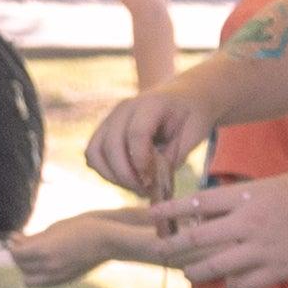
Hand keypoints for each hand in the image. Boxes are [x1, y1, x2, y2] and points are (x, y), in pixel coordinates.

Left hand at [6, 210, 140, 284]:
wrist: (107, 240)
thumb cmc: (81, 228)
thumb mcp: (53, 229)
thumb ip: (33, 238)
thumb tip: (14, 239)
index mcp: (44, 250)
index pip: (17, 254)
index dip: (13, 246)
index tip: (14, 238)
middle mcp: (49, 266)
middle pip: (22, 267)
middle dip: (19, 257)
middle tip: (23, 245)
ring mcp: (57, 276)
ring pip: (29, 280)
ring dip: (27, 270)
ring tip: (32, 256)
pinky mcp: (64, 281)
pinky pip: (42, 284)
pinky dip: (37, 276)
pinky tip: (43, 264)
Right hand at [89, 87, 209, 197]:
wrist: (184, 96)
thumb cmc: (192, 115)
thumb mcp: (194, 134)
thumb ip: (173, 156)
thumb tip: (151, 182)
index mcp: (151, 104)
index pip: (136, 134)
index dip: (140, 162)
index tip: (151, 184)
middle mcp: (124, 109)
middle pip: (110, 145)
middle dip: (125, 175)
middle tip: (145, 191)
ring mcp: (110, 118)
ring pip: (94, 152)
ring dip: (112, 176)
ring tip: (136, 187)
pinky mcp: (104, 131)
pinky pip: (93, 156)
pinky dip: (105, 172)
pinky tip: (127, 179)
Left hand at [158, 172, 287, 287]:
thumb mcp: (270, 184)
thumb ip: (239, 197)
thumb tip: (207, 208)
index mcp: (248, 197)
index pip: (197, 203)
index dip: (170, 210)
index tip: (150, 214)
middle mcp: (250, 224)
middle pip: (198, 238)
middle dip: (173, 246)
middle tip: (159, 251)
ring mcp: (263, 250)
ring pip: (215, 267)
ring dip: (196, 270)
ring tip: (188, 270)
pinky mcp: (277, 271)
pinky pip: (241, 285)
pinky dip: (232, 284)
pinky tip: (231, 281)